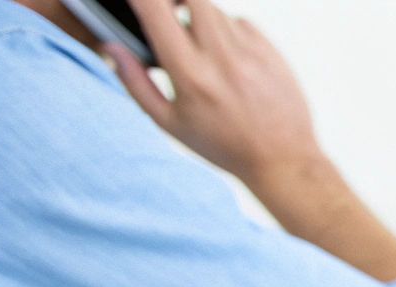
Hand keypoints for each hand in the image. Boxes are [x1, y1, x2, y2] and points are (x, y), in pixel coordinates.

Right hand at [107, 0, 321, 186]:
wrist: (283, 161)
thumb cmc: (223, 146)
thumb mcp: (169, 123)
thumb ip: (135, 82)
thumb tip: (111, 47)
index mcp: (191, 74)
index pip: (157, 10)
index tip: (138, 2)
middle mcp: (222, 58)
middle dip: (175, 0)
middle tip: (168, 14)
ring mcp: (251, 52)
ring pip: (216, 10)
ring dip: (200, 18)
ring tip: (200, 49)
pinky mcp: (272, 52)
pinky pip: (242, 23)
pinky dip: (229, 32)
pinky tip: (229, 59)